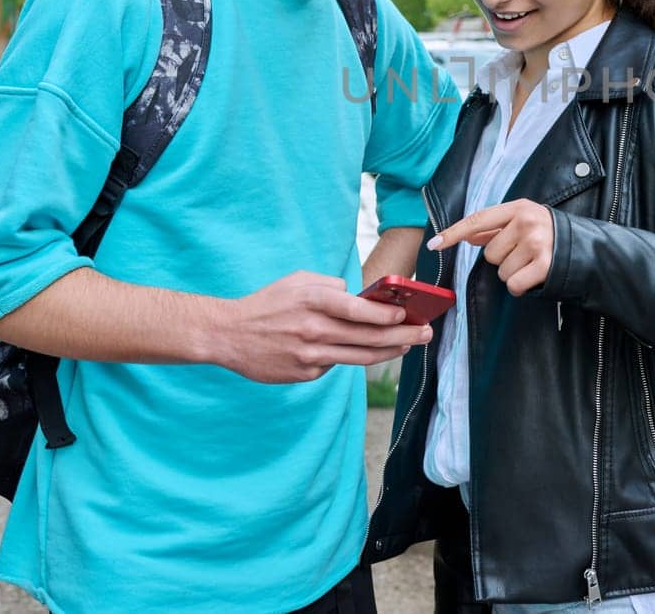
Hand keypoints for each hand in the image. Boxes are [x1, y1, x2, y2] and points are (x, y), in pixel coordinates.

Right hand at [211, 271, 431, 383]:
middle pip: (369, 337)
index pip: (361, 310)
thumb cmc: (267, 304)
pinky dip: (350, 357)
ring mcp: (310, 355)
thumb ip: (331, 286)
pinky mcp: (305, 373)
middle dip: (404, 336)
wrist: (228, 335)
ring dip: (390, 352)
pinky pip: (336, 365)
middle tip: (426, 334)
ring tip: (409, 346)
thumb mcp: (297, 281)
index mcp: (313, 301)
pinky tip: (362, 351)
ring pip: (360, 356)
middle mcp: (314, 329)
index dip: (389, 316)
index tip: (408, 315)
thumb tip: (359, 297)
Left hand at [429, 200, 554, 296]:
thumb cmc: (551, 236)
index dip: (454, 233)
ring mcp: (536, 243)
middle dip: (503, 259)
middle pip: (489, 253)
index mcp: (519, 208)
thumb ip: (498, 228)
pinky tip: (535, 277)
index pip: (478, 220)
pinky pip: (514, 285)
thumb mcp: (526, 222)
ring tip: (533, 264)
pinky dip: (521, 287)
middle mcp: (526, 222)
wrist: (588, 250)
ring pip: (501, 271)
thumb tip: (469, 236)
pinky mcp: (544, 265)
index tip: (434, 245)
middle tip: (525, 254)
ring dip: (513, 273)